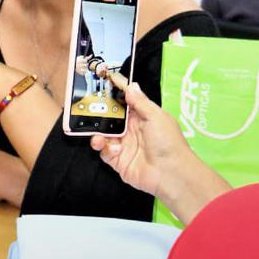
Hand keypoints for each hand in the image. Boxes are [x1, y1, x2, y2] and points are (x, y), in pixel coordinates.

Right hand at [90, 82, 185, 197]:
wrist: (170, 173)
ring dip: (98, 134)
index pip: (124, 103)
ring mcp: (124, 145)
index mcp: (141, 117)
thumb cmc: (168, 141)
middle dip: (99, 114)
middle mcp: (131, 130)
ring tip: (98, 136)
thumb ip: (140, 102)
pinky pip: (105, 152)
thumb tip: (131, 85)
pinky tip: (115, 149)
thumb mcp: (156, 116)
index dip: (113, 95)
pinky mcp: (118, 161)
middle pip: (110, 119)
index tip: (100, 86)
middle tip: (88, 111)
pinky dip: (105, 149)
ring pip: (104, 135)